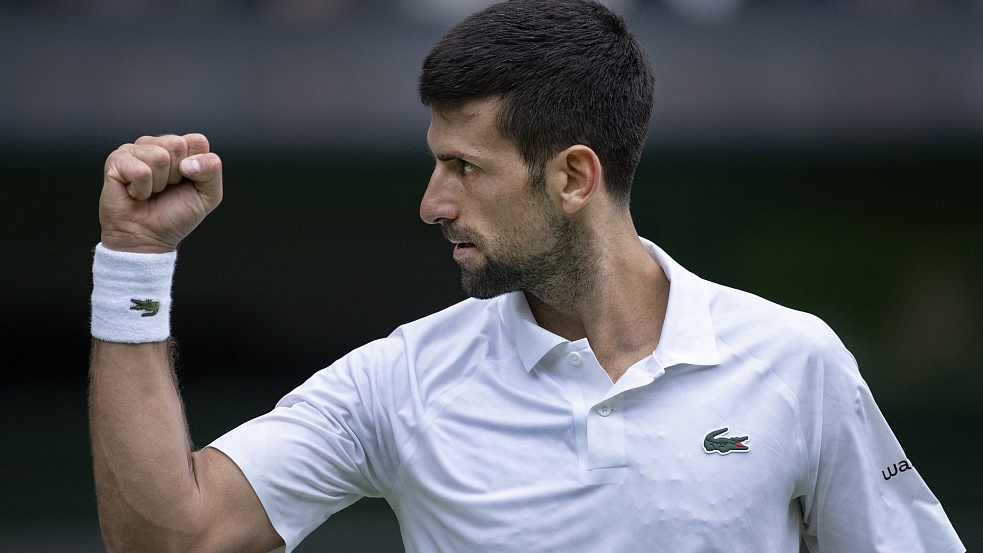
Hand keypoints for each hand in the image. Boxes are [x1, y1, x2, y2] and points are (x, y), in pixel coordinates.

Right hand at [99, 134, 222, 252]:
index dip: (197, 166)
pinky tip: (136, 193)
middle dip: (176, 175)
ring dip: (159, 184)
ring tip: (151, 191)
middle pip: (177, 144)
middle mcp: (157, 145)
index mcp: (180, 149)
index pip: (197, 141)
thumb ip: (212, 170)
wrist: (147, 238)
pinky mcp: (116, 160)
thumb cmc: (174, 216)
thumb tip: (188, 162)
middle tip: (166, 188)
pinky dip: (142, 190)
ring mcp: (135, 150)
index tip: (187, 182)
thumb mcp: (208, 195)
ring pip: (159, 157)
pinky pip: (140, 171)